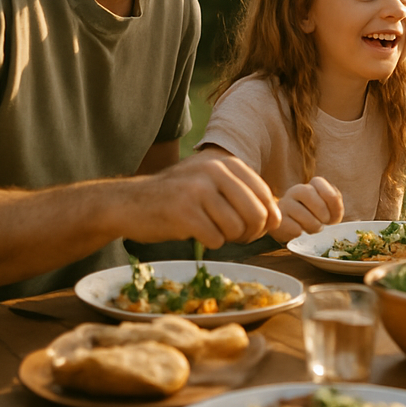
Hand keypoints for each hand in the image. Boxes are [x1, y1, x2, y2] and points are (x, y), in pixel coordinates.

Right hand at [133, 151, 281, 248]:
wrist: (128, 203)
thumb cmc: (177, 197)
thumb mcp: (211, 182)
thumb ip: (242, 193)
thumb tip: (277, 218)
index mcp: (226, 163)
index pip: (266, 195)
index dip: (267, 218)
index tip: (256, 228)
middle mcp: (215, 171)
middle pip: (257, 214)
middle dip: (252, 233)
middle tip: (239, 237)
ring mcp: (198, 190)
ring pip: (237, 229)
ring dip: (229, 239)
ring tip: (214, 232)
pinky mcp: (184, 213)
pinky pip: (215, 239)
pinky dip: (210, 243)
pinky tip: (197, 234)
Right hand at [273, 177, 344, 243]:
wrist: (292, 227)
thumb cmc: (315, 216)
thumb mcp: (329, 209)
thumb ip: (336, 207)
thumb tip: (333, 214)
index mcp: (312, 185)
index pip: (319, 182)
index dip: (331, 199)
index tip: (333, 213)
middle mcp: (296, 190)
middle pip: (307, 192)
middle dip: (321, 210)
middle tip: (325, 222)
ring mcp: (285, 203)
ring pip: (300, 211)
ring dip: (313, 225)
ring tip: (315, 228)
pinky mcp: (279, 219)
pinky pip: (292, 226)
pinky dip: (300, 231)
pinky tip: (300, 232)